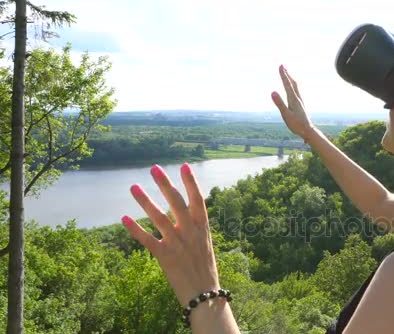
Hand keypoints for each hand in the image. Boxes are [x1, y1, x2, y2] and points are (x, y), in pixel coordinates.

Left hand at [121, 163, 219, 306]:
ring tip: (133, 186)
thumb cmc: (204, 267)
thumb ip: (193, 226)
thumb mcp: (204, 242)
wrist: (204, 294)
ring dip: (145, 201)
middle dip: (165, 184)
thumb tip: (182, 209)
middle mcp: (190, 232)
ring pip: (159, 218)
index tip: (183, 165)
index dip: (191, 182)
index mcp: (202, 227)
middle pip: (177, 203)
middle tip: (154, 168)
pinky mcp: (164, 257)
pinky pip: (147, 240)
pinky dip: (135, 229)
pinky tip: (124, 218)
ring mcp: (177, 244)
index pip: (197, 200)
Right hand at [271, 65, 315, 140]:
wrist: (308, 131)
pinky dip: (293, 85)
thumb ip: (279, 103)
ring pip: (295, 87)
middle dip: (287, 74)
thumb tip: (273, 92)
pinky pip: (296, 91)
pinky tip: (292, 88)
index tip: (281, 66)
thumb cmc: (296, 124)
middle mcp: (297, 98)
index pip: (287, 84)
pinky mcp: (299, 105)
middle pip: (292, 83)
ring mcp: (299, 101)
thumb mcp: (286, 115)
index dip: (283, 75)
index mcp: (293, 99)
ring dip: (290, 78)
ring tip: (287, 73)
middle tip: (282, 65)